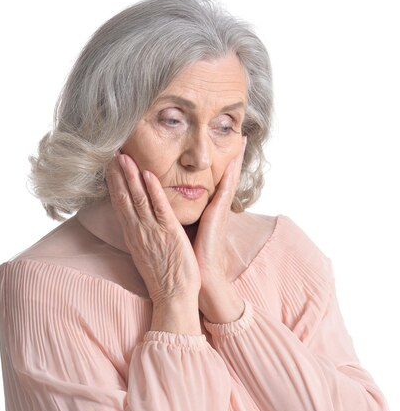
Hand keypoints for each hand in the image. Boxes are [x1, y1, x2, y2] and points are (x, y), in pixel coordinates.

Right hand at [105, 153, 201, 306]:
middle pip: (123, 198)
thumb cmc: (164, 277)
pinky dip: (153, 191)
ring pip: (137, 199)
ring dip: (130, 176)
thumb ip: (143, 235)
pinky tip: (147, 175)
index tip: (110, 166)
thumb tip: (141, 223)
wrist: (173, 297)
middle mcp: (138, 232)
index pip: (120, 205)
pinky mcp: (168, 234)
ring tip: (123, 156)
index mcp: (133, 236)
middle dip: (117, 174)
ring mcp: (152, 232)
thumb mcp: (147, 253)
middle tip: (112, 153)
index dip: (114, 184)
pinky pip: (159, 208)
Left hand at [192, 137, 246, 287]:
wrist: (201, 278)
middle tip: (238, 132)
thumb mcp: (185, 229)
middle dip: (232, 154)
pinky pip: (224, 190)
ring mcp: (219, 211)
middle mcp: (215, 208)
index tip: (222, 144)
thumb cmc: (191, 257)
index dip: (219, 163)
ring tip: (241, 137)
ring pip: (228, 178)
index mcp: (207, 210)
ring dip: (234, 158)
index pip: (214, 181)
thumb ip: (181, 215)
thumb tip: (169, 204)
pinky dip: (229, 175)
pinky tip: (232, 160)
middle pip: (225, 174)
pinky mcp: (218, 217)